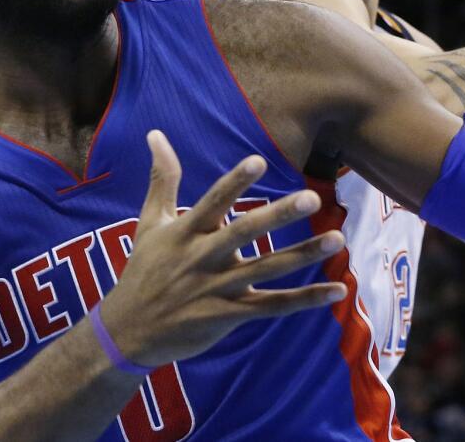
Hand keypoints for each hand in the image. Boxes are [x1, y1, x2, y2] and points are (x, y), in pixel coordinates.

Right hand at [99, 130, 346, 366]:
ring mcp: (217, 289)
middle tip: (312, 197)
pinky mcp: (229, 315)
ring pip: (266, 270)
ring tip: (337, 239)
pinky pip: (273, 306)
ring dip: (303, 255)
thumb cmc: (143, 270)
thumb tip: (155, 133)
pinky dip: (305, 299)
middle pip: (244, 234)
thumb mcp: (150, 222)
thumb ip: (162, 179)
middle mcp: (203, 258)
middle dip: (278, 216)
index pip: (213, 202)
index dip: (235, 183)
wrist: (128, 332)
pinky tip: (337, 291)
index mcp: (185, 232)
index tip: (258, 161)